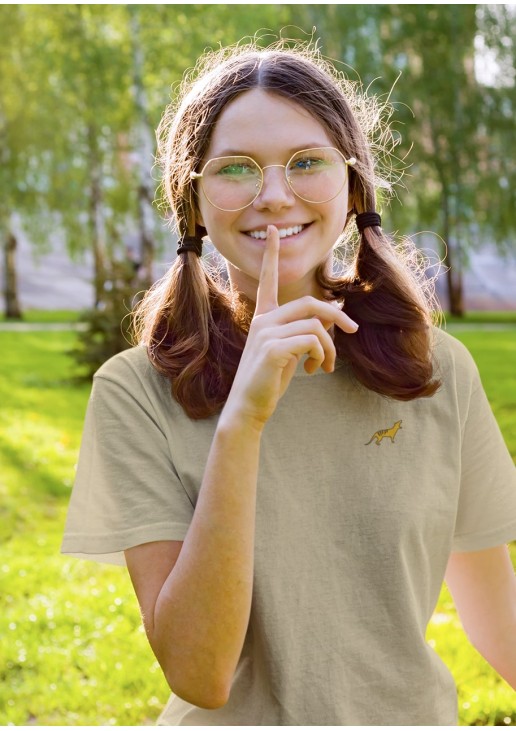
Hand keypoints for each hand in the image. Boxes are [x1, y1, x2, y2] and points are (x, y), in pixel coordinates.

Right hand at [223, 226, 358, 427]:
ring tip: (324, 366)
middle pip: (310, 303)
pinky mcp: (274, 349)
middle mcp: (263, 321)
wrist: (248, 407)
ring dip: (331, 348)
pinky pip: (313, 340)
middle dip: (337, 315)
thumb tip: (333, 324)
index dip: (272, 255)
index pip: (268, 280)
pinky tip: (313, 369)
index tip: (275, 231)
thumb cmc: (269, 380)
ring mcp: (266, 333)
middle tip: (353, 330)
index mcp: (264, 318)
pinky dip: (322, 356)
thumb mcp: (289, 352)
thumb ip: (304, 334)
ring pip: (316, 326)